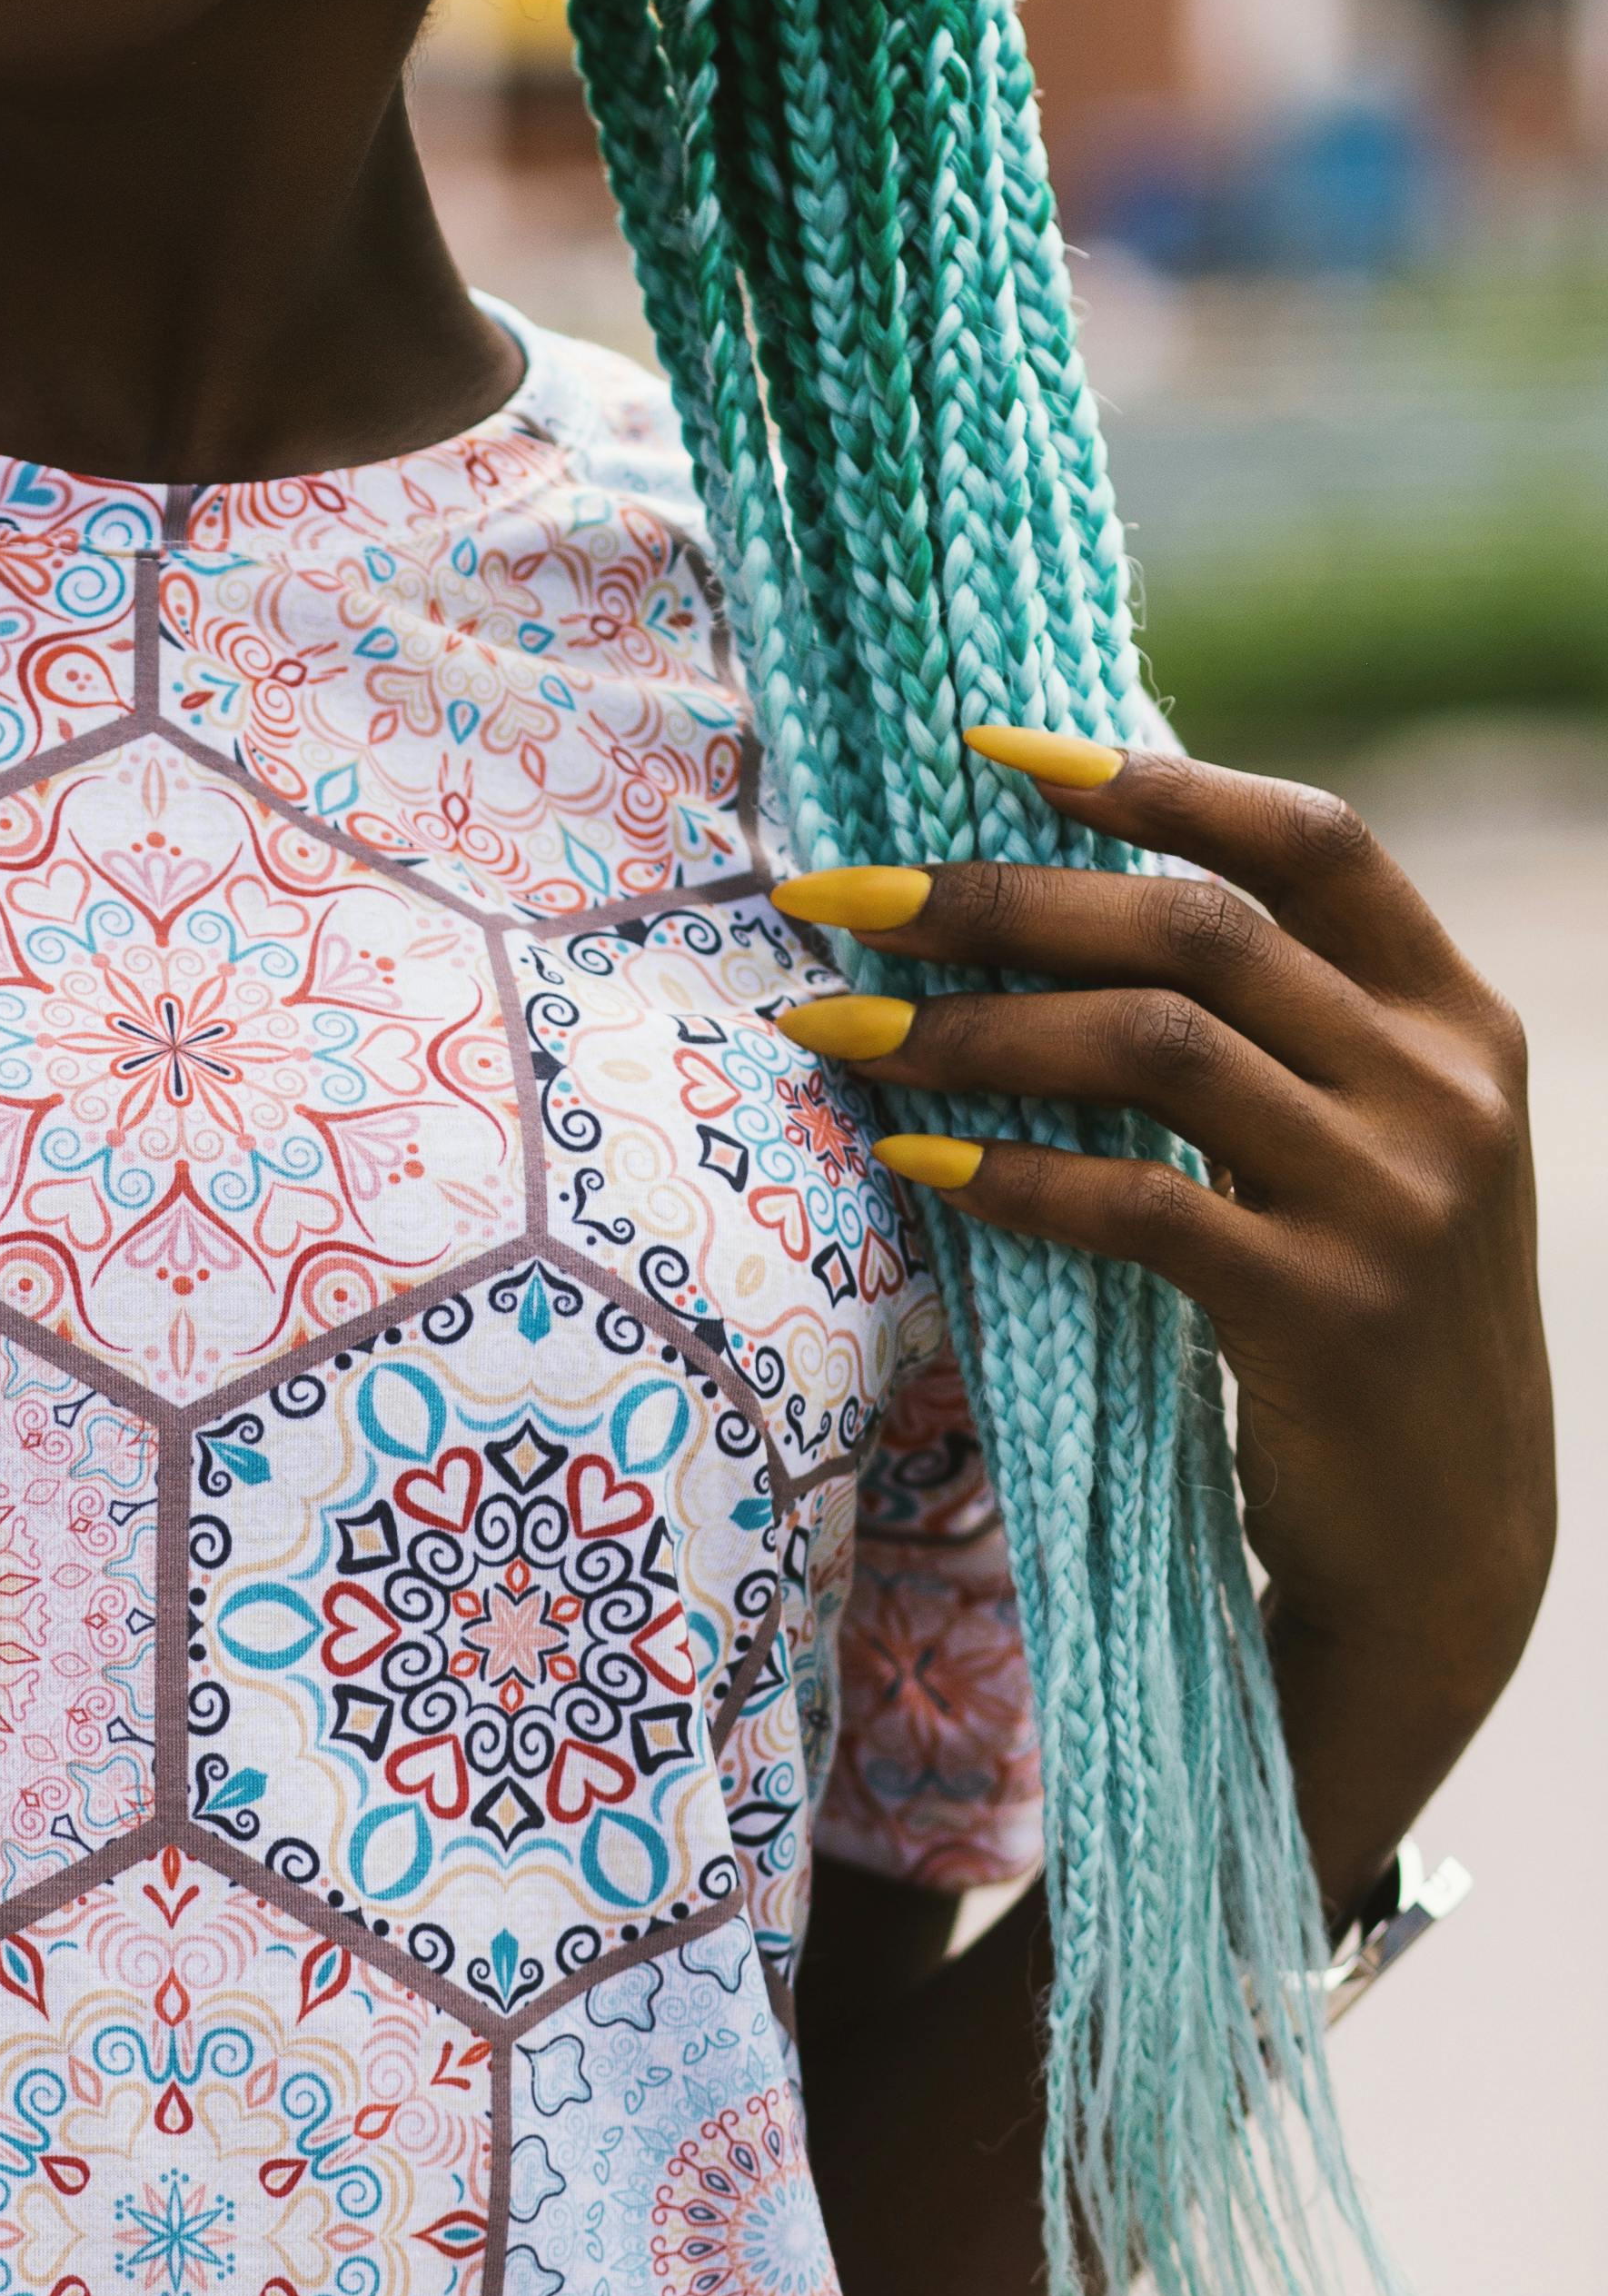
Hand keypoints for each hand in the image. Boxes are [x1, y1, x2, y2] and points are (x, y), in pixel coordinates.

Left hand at [772, 731, 1551, 1917]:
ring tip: (838, 1024)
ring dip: (972, 1027)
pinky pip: (1138, 1206)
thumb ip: (1279, 1026)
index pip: (1313, 845)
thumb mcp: (1369, 1143)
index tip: (991, 752)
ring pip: (1154, 1049)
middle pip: (1195, 932)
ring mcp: (1398, 1200)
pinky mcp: (1328, 1314)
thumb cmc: (1360, 1312)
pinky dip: (1011, 1174)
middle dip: (994, 900)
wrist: (1450, 1543)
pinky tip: (913, 1161)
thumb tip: (1062, 889)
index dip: (1155, 783)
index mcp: (1457, 1018)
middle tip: (838, 894)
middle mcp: (1445, 1089)